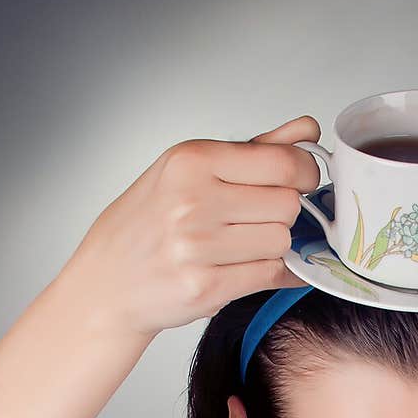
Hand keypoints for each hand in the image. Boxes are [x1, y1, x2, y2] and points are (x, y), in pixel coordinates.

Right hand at [66, 117, 322, 339]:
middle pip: (287, 204)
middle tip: (262, 218)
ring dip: (275, 246)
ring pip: (282, 241)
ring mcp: (198, 247)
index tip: (303, 180)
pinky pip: (270, 275)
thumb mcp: (191, 171)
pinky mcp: (207, 287)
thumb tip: (307, 130)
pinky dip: (274, 273)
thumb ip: (255, 150)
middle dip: (285, 213)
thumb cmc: (150, 222)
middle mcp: (193, 201)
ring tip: (246, 244)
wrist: (109, 279)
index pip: (282, 162)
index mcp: (192, 161)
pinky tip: (254, 266)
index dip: (306, 173)